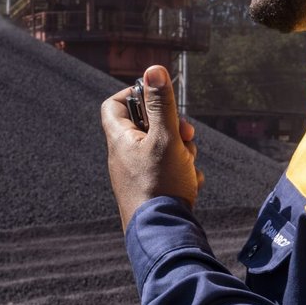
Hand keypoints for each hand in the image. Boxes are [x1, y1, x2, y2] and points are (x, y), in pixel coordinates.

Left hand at [101, 64, 203, 230]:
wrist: (163, 235)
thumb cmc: (160, 186)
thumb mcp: (165, 138)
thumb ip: (162, 104)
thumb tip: (153, 69)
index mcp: (120, 140)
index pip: (114, 104)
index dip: (134, 94)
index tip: (157, 95)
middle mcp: (124, 157)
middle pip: (148, 126)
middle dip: (173, 127)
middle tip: (186, 134)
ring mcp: (137, 176)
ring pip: (163, 149)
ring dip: (182, 151)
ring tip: (187, 164)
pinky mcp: (152, 192)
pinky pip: (169, 172)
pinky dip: (183, 172)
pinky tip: (190, 183)